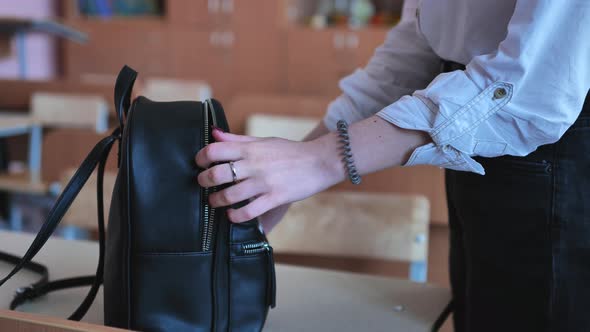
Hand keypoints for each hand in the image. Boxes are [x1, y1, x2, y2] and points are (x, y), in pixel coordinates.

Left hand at [195, 128, 343, 222]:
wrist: (320, 161)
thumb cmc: (291, 151)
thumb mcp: (264, 140)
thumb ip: (238, 139)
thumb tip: (214, 133)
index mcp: (250, 148)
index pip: (215, 150)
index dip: (201, 158)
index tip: (200, 164)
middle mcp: (254, 164)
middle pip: (217, 173)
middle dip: (204, 181)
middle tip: (204, 184)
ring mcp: (264, 182)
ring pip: (229, 195)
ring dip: (217, 200)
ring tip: (216, 201)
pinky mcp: (275, 198)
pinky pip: (248, 211)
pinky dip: (236, 216)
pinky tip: (233, 215)